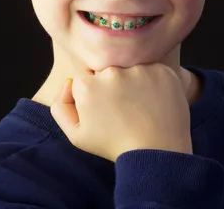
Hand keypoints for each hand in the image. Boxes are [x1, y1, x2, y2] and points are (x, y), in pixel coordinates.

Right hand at [50, 63, 192, 161]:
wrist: (156, 154)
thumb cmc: (113, 145)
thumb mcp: (76, 135)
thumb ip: (61, 106)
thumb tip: (68, 82)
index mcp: (86, 85)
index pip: (86, 80)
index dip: (95, 96)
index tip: (105, 112)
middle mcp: (110, 72)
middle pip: (108, 72)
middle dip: (113, 87)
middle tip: (124, 111)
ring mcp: (138, 70)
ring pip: (131, 70)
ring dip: (134, 84)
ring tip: (141, 109)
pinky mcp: (162, 72)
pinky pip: (154, 71)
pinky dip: (155, 84)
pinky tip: (155, 103)